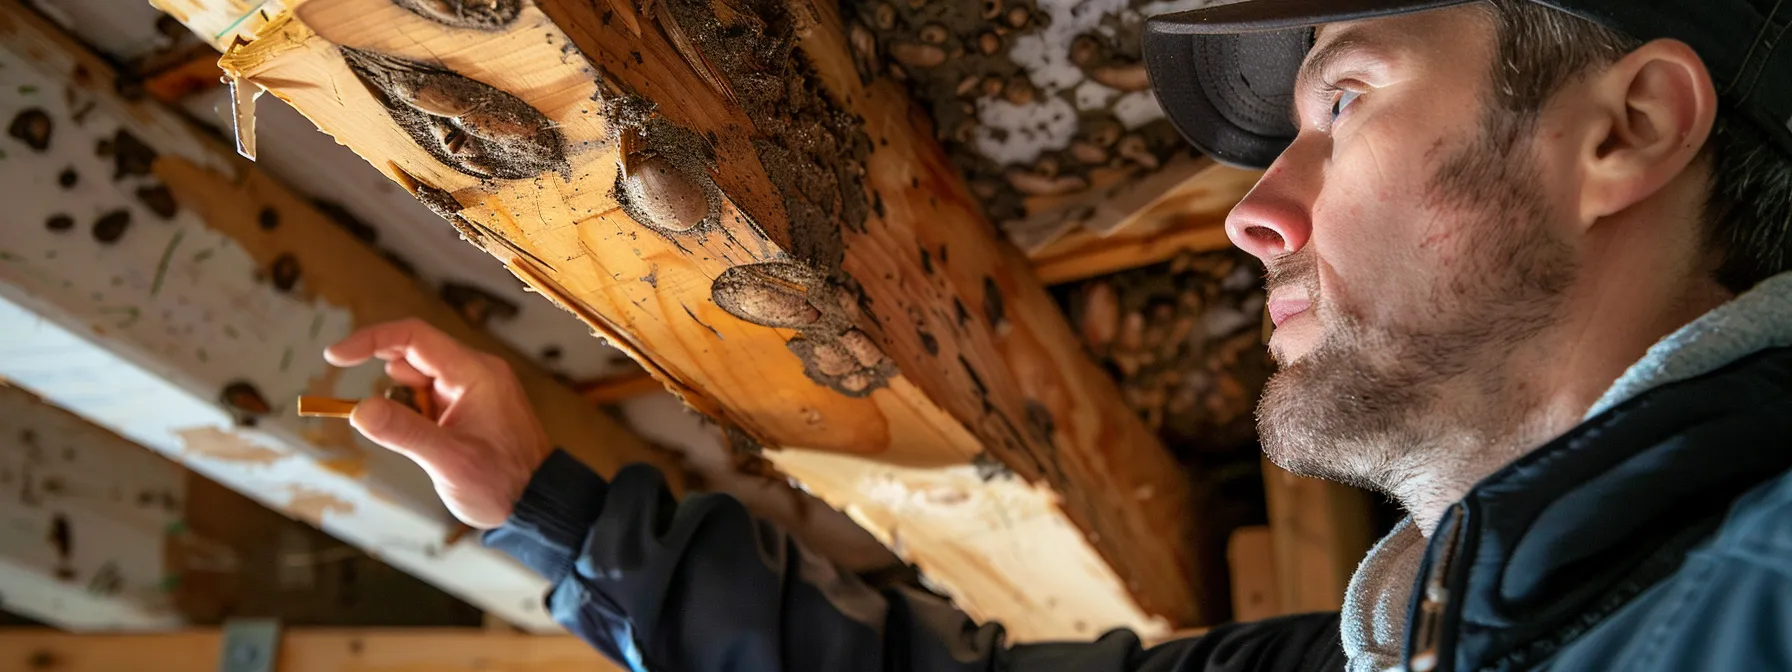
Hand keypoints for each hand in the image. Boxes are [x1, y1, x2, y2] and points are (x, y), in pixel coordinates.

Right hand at [325, 319, 550, 528]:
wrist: (538, 503)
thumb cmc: (504, 483)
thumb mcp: (448, 461)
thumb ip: (404, 432)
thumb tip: (360, 410)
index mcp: (475, 373)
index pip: (413, 337)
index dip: (370, 340)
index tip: (335, 356)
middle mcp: (476, 371)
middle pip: (414, 355)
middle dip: (392, 386)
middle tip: (397, 425)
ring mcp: (475, 387)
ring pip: (419, 378)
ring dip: (407, 406)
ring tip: (432, 443)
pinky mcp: (471, 404)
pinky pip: (432, 397)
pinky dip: (420, 415)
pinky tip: (436, 444)